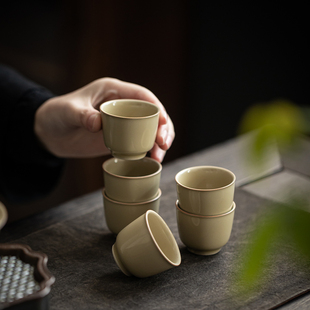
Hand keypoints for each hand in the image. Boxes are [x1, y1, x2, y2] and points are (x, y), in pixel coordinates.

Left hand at [34, 78, 174, 161]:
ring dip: (158, 142)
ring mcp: (123, 122)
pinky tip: (152, 161)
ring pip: (150, 129)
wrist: (50, 133)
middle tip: (163, 144)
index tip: (163, 122)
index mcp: (113, 91)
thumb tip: (98, 123)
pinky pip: (140, 142)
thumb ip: (83, 115)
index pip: (142, 96)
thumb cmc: (57, 114)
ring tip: (159, 156)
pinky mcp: (120, 137)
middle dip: (163, 128)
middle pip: (152, 114)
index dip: (157, 107)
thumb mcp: (68, 111)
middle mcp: (122, 105)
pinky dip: (148, 151)